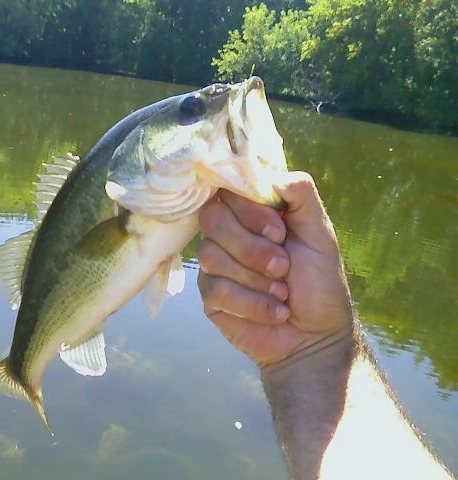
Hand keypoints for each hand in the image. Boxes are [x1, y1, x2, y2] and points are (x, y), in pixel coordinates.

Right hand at [197, 171, 352, 365]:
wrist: (316, 336)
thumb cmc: (319, 282)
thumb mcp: (319, 233)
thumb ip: (301, 195)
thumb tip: (271, 176)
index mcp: (252, 214)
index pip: (229, 192)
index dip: (251, 212)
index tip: (280, 233)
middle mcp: (228, 234)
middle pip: (212, 219)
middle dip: (252, 247)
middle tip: (284, 266)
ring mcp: (216, 265)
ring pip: (212, 255)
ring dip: (256, 279)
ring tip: (283, 294)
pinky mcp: (211, 296)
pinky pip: (217, 290)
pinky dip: (253, 304)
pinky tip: (274, 312)